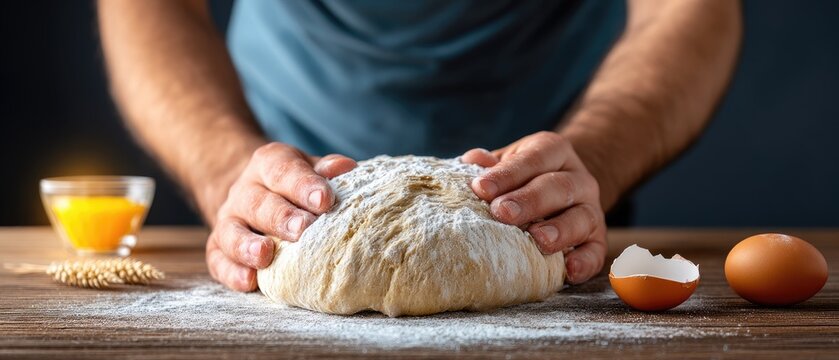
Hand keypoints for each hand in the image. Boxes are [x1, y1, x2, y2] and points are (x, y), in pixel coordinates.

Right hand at [206, 142, 356, 290]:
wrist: (254, 191)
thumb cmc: (294, 184)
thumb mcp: (308, 168)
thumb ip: (325, 170)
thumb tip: (347, 168)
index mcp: (269, 164)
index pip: (284, 171)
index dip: (303, 185)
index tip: (324, 200)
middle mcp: (244, 190)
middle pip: (258, 203)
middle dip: (280, 217)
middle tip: (302, 230)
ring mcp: (228, 219)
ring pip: (232, 232)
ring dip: (247, 245)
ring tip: (266, 255)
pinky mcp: (217, 247)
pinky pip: (218, 260)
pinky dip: (231, 271)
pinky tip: (249, 282)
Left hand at [462, 131, 606, 283]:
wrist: (565, 186)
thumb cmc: (525, 175)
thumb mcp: (510, 161)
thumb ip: (492, 164)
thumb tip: (472, 161)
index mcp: (554, 151)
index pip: (532, 159)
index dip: (507, 173)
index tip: (481, 188)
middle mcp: (578, 177)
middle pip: (558, 187)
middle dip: (529, 201)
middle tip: (502, 212)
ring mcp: (591, 208)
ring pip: (582, 217)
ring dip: (560, 230)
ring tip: (539, 240)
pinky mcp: (598, 237)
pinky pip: (596, 250)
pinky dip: (585, 261)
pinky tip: (569, 270)